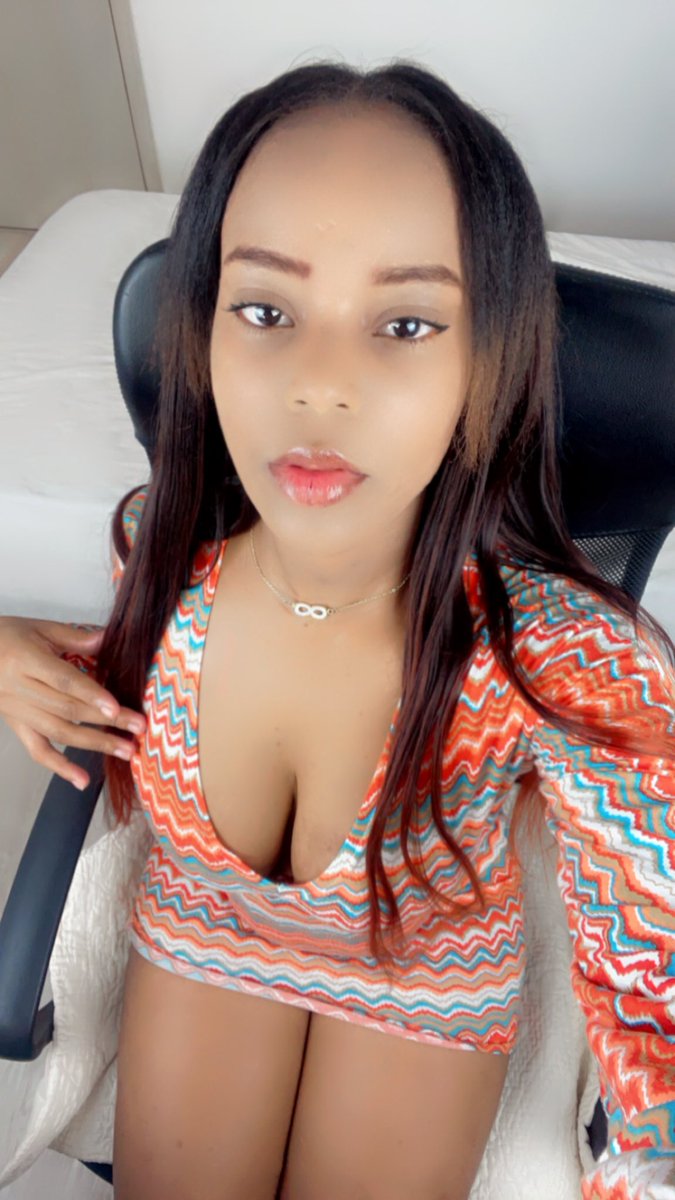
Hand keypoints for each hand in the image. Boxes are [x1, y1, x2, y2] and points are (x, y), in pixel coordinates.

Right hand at [0, 616, 146, 790]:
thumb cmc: (6, 637)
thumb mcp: (39, 628)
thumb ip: (74, 637)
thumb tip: (109, 638)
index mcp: (26, 660)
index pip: (63, 681)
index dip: (91, 695)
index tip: (117, 709)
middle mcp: (20, 689)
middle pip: (67, 710)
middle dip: (106, 722)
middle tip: (138, 728)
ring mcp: (17, 712)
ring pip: (58, 732)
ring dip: (95, 744)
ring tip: (126, 751)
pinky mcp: (16, 726)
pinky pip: (37, 750)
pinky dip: (60, 767)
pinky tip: (82, 780)